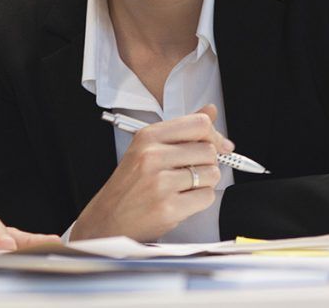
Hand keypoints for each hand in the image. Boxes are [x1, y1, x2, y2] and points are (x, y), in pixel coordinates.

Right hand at [70, 105, 231, 241]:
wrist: (108, 219)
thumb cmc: (129, 185)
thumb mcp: (148, 148)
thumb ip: (181, 129)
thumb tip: (210, 111)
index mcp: (148, 137)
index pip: (198, 124)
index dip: (215, 135)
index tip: (220, 145)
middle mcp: (152, 156)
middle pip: (208, 150)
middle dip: (208, 163)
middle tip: (192, 172)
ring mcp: (160, 183)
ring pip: (211, 174)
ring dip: (205, 183)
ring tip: (185, 187)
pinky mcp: (168, 207)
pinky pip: (206, 197)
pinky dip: (200, 200)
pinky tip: (183, 200)